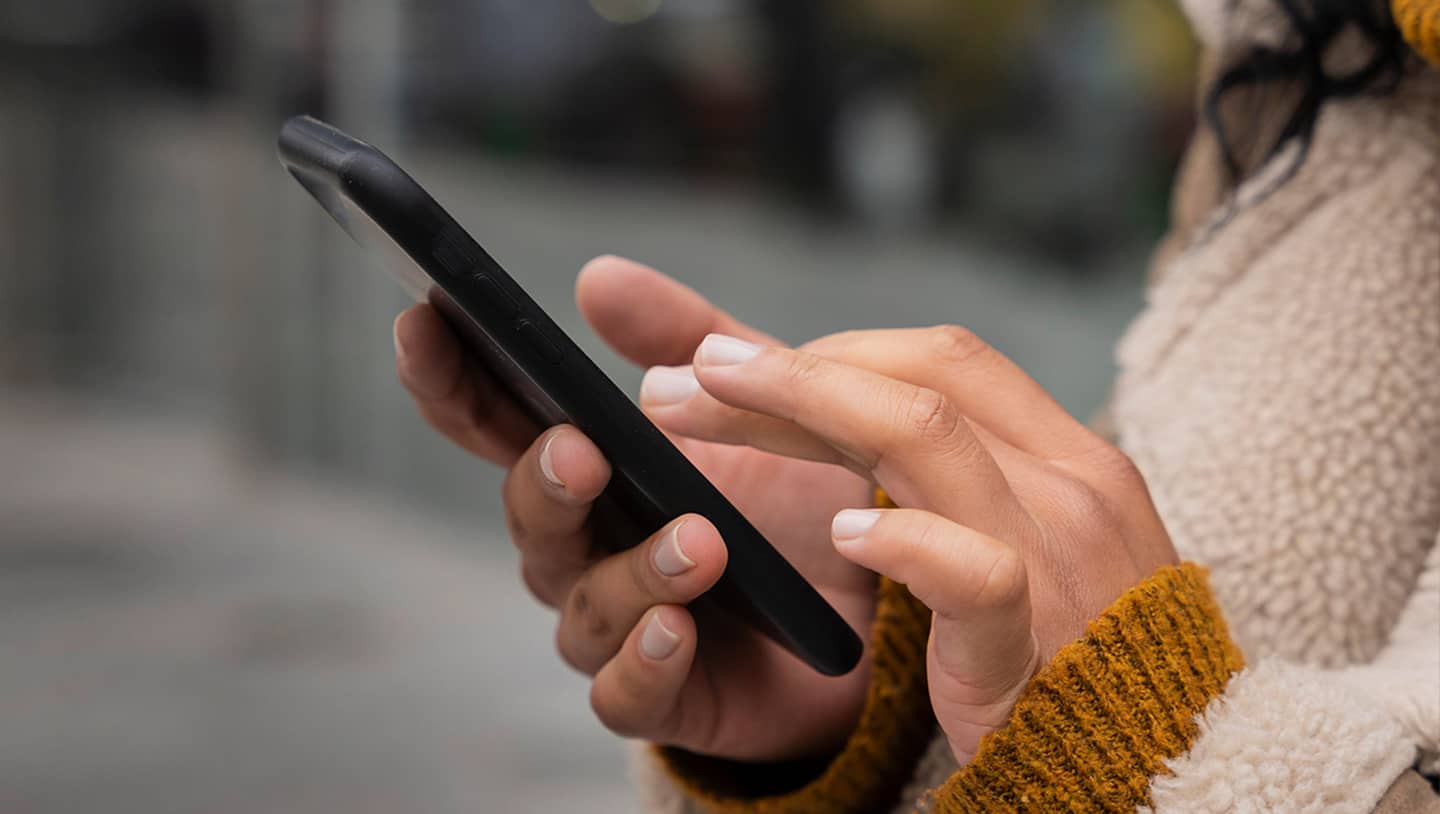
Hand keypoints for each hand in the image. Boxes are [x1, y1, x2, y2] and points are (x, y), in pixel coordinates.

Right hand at [392, 256, 875, 760]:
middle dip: (546, 481)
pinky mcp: (664, 695)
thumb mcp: (755, 398)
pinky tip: (678, 629)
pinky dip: (645, 662)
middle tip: (581, 451)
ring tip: (699, 543)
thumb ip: (684, 340)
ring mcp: (616, 625)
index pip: (494, 422)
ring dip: (633, 572)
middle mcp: (583, 548)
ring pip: (583, 607)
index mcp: (589, 467)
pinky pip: (624, 693)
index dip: (448, 377)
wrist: (874, 604)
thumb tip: (596, 276)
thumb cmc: (792, 498)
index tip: (421, 322)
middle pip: (530, 517)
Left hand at [640, 326, 1179, 762]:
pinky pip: (977, 575)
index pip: (942, 360)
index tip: (738, 364)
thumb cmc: (1061, 647)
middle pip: (919, 381)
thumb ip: (918, 472)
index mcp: (1063, 455)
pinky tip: (844, 533)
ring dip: (801, 408)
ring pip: (930, 439)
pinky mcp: (1034, 648)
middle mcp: (1069, 486)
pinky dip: (906, 540)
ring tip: (704, 409)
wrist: (1155, 768)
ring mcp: (1059, 560)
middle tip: (687, 371)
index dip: (832, 350)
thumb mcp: (1006, 536)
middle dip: (791, 366)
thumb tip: (816, 403)